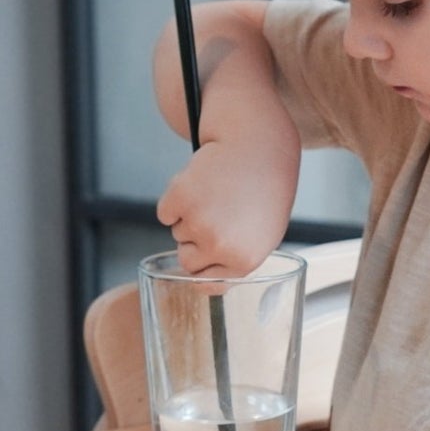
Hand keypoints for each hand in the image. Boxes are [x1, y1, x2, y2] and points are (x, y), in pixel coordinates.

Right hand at [156, 137, 294, 279]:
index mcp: (244, 261)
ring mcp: (198, 222)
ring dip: (190, 215)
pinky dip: (176, 200)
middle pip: (186, 259)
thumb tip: (203, 283)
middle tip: (218, 214)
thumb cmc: (264, 191)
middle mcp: (220, 246)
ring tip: (217, 194)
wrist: (258, 146)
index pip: (207, 283)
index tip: (207, 251)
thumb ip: (235, 260)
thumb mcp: (262, 235)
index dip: (204, 266)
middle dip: (195, 241)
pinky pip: (166, 213)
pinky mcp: (179, 198)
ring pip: (178, 233)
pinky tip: (200, 184)